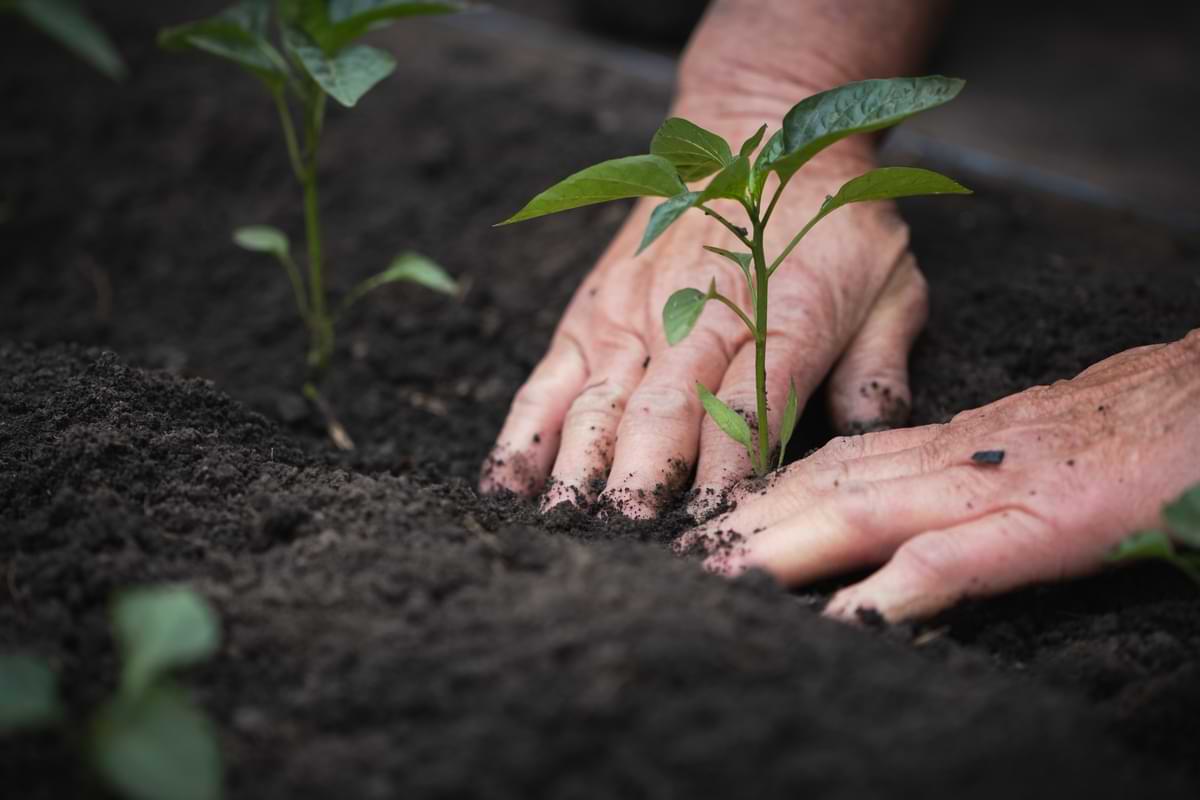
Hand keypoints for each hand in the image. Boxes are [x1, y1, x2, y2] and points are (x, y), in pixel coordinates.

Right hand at [480, 118, 928, 516]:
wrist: (755, 133)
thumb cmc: (828, 219)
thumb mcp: (891, 280)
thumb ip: (879, 365)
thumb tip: (868, 438)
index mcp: (780, 315)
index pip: (749, 409)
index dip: (730, 475)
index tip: (718, 533)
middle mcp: (693, 318)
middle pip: (661, 414)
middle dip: (643, 487)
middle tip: (630, 548)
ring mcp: (630, 317)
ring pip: (598, 406)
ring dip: (581, 473)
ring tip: (568, 532)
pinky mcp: (589, 316)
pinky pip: (547, 384)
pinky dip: (525, 439)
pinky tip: (509, 491)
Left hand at [681, 331, 1199, 621]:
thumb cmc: (1133, 423)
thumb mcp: (1033, 436)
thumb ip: (968, 459)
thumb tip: (908, 490)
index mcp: (951, 440)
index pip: (836, 461)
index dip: (764, 489)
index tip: (707, 518)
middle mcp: (953, 458)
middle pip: (823, 486)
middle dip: (745, 522)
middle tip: (676, 557)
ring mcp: (994, 488)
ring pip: (861, 513)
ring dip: (781, 549)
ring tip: (717, 582)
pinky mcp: (1046, 522)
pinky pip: (953, 561)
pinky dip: (891, 591)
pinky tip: (842, 623)